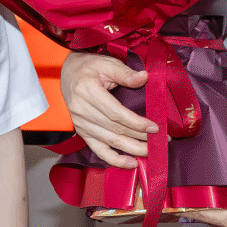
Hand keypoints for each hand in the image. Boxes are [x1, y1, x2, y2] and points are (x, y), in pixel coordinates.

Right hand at [61, 50, 154, 167]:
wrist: (66, 73)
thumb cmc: (88, 68)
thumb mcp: (106, 63)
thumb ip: (125, 73)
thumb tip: (144, 78)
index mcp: (88, 91)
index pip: (115, 113)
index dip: (136, 123)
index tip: (154, 127)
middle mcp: (82, 110)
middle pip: (115, 129)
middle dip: (140, 137)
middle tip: (160, 140)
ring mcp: (81, 124)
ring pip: (110, 141)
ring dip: (132, 149)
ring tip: (151, 151)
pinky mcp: (82, 132)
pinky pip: (99, 150)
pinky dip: (115, 159)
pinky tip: (131, 163)